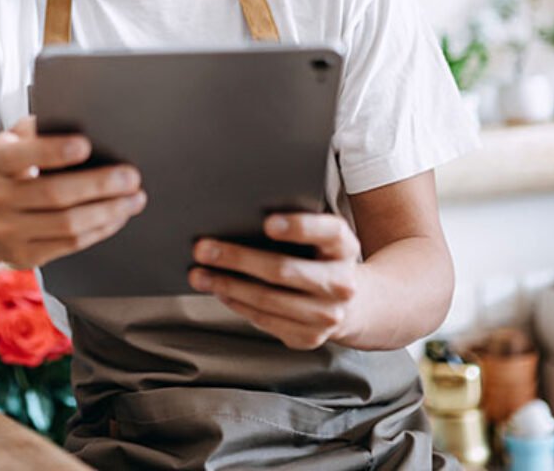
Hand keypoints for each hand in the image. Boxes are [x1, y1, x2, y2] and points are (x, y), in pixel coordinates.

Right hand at [0, 116, 145, 268]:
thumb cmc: (12, 169)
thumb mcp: (16, 142)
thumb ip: (40, 130)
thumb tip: (85, 120)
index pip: (23, 155)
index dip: (54, 151)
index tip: (86, 145)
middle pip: (54, 193)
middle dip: (99, 185)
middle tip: (131, 176)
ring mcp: (7, 231)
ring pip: (67, 224)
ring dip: (108, 211)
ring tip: (134, 198)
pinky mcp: (24, 256)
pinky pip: (70, 244)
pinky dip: (100, 229)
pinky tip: (118, 216)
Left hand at [188, 213, 361, 349]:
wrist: (354, 302)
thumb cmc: (321, 256)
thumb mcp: (321, 234)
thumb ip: (294, 223)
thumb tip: (238, 217)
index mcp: (344, 246)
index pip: (326, 231)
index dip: (298, 227)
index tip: (267, 223)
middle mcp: (341, 283)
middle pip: (283, 269)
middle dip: (237, 258)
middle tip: (202, 248)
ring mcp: (327, 315)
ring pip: (268, 300)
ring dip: (226, 285)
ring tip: (199, 274)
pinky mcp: (309, 337)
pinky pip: (264, 320)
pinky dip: (237, 304)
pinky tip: (219, 290)